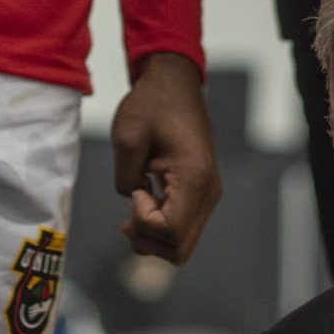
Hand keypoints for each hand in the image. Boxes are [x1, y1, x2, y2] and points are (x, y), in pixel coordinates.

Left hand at [111, 55, 220, 263]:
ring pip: (181, 246)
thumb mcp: (127, 138)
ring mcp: (207, 194)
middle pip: (178, 250)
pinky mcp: (200, 193)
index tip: (137, 189)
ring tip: (133, 210)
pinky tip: (143, 204)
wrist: (174, 83)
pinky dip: (159, 229)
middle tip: (127, 214)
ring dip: (152, 237)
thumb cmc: (152, 104)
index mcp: (194, 177)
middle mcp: (208, 192)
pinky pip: (181, 229)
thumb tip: (135, 201)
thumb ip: (125, 180)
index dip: (144, 221)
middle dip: (146, 240)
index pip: (170, 232)